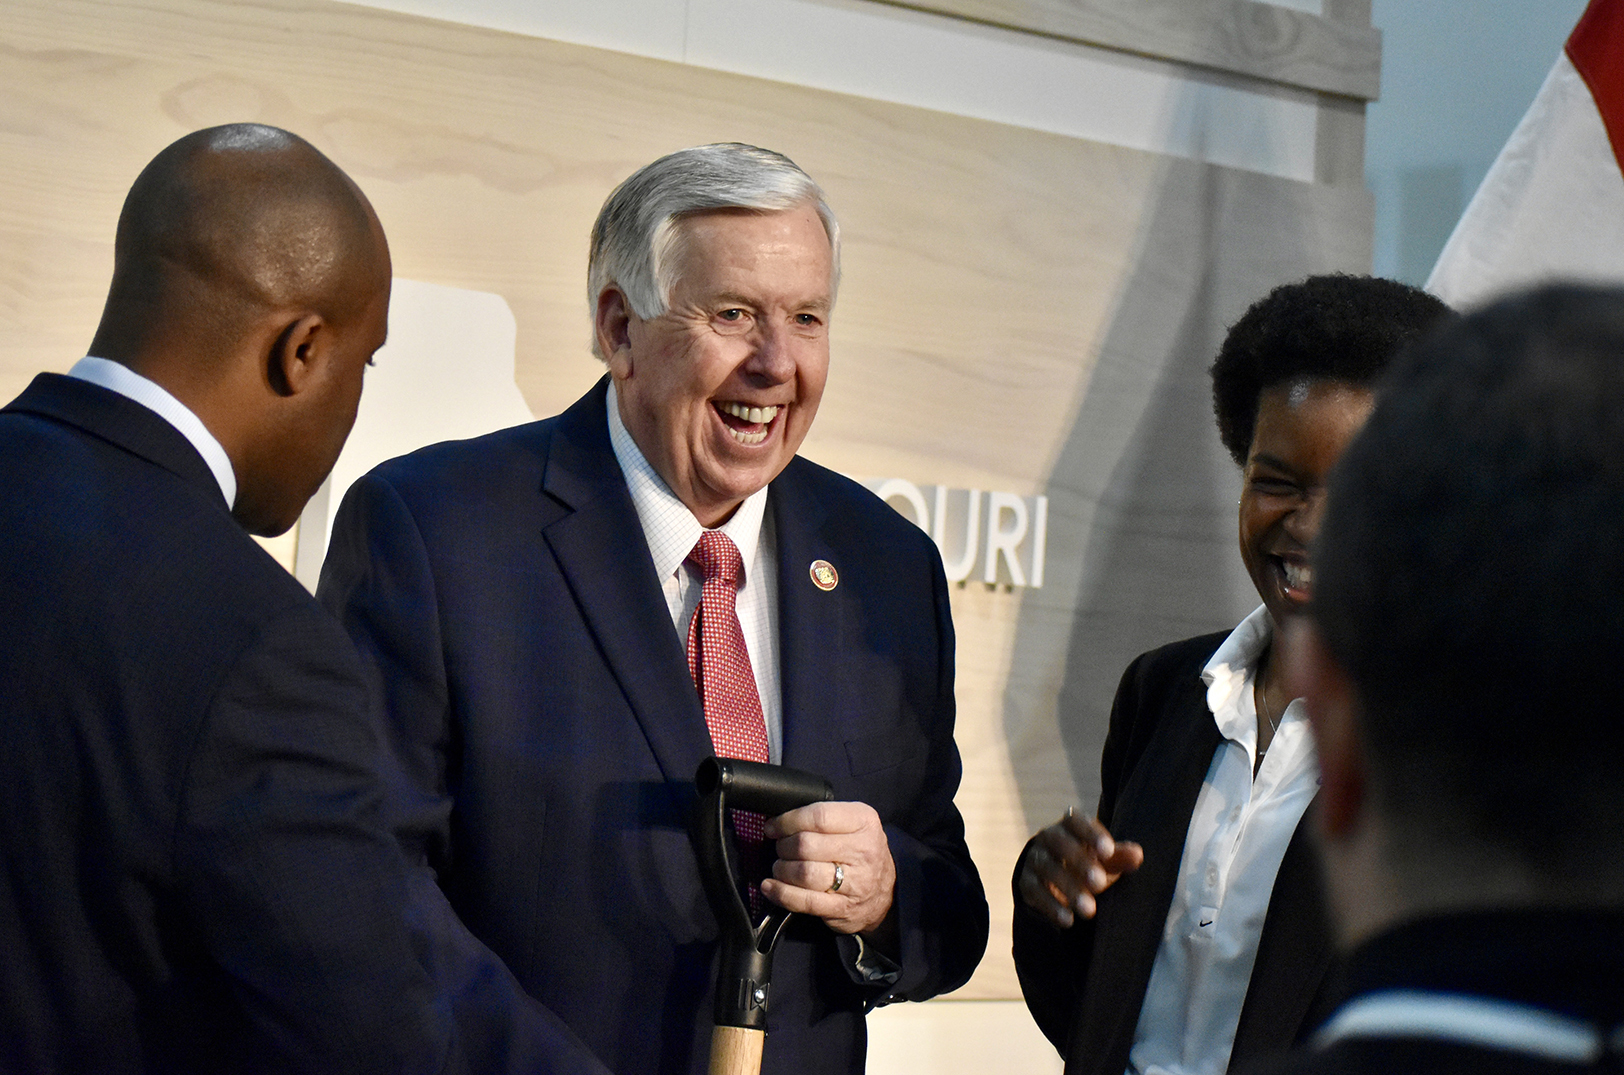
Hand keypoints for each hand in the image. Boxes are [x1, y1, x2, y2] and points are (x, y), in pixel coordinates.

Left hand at [760, 800, 895, 935]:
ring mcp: (855, 882)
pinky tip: (771, 887)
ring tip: (781, 867)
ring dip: (781, 869)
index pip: (819, 816)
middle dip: (783, 846)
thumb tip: (781, 820)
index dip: (788, 821)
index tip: (774, 826)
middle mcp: (863, 850)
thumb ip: (824, 817)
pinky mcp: (843, 908)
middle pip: (806, 845)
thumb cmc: (862, 852)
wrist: (889, 892)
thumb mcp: (854, 823)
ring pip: (803, 873)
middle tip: (780, 848)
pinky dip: (781, 893)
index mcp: (864, 822)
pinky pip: (804, 901)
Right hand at [1017, 809, 1143, 927]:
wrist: (1051, 877)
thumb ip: (1119, 857)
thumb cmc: (1086, 862)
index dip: (1090, 834)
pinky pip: (1035, 892)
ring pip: (1047, 869)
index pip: (1076, 821)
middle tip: (1099, 883)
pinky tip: (1069, 920)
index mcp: (1069, 826)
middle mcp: (1048, 838)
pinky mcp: (1026, 882)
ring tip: (1089, 910)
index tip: (1108, 851)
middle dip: (1079, 863)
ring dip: (1068, 888)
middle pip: (1059, 844)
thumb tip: (1138, 855)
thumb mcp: (1103, 858)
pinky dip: (1051, 906)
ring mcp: (1035, 859)